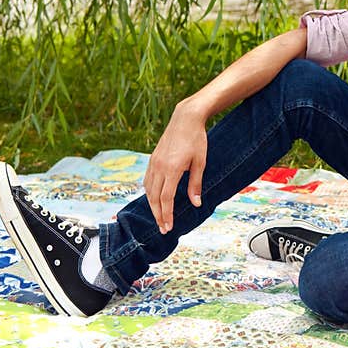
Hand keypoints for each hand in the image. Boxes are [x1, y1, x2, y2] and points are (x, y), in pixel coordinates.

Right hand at [143, 100, 207, 233]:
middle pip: (155, 198)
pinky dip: (150, 193)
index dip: (167, 215)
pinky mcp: (152, 159)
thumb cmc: (197, 140)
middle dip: (158, 215)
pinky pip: (147, 180)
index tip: (168, 227)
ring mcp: (153, 162)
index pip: (166, 199)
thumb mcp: (200, 162)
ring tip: (159, 217)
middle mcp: (159, 167)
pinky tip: (154, 199)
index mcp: (172, 169)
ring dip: (153, 206)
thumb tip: (196, 204)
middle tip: (163, 229)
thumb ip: (195, 184)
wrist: (185, 119)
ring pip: (149, 190)